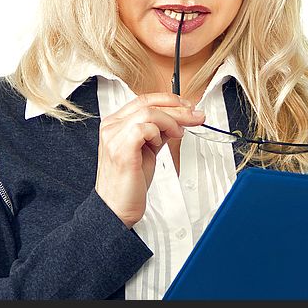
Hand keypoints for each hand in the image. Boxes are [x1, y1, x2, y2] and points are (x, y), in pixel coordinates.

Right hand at [94, 92, 204, 227]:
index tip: (189, 107)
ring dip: (171, 121)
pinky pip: (144, 128)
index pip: (144, 99)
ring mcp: (113, 137)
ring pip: (149, 112)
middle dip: (178, 108)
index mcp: (116, 122)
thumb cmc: (131, 181)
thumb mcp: (149, 149)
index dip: (169, 100)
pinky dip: (158, 133)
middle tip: (196, 116)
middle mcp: (111, 126)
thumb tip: (180, 118)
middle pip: (148, 103)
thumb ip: (160, 131)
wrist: (117, 208)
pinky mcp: (121, 149)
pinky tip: (160, 144)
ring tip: (178, 134)